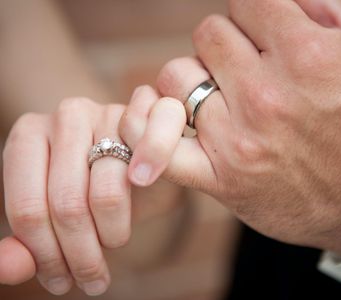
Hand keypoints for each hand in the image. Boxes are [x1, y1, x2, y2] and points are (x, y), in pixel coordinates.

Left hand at [0, 98, 131, 294]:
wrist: (138, 163)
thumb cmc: (91, 188)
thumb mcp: (53, 216)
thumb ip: (27, 243)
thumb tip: (7, 269)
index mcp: (28, 136)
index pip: (27, 208)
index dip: (43, 255)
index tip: (60, 283)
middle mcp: (64, 117)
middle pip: (65, 204)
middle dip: (78, 255)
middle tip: (91, 281)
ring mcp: (105, 114)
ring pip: (102, 197)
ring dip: (108, 238)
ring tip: (111, 248)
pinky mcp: (142, 122)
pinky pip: (136, 181)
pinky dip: (131, 213)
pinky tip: (127, 228)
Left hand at [120, 0, 340, 256]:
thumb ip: (315, 5)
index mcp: (305, 55)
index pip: (244, 2)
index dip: (252, 14)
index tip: (261, 33)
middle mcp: (266, 96)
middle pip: (208, 35)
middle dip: (224, 45)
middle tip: (244, 68)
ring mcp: (238, 139)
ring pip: (176, 77)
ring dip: (192, 79)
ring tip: (217, 95)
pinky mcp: (220, 177)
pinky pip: (160, 145)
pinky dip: (149, 130)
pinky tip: (165, 121)